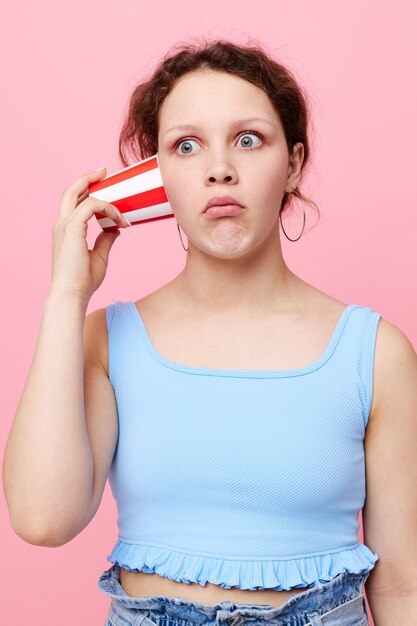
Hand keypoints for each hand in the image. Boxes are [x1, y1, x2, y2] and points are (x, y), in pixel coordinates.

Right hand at [50, 167, 130, 299]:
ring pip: (80, 194)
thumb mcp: (99, 256)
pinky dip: (108, 209)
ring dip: (104, 196)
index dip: (87, 191)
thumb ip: (105, 240)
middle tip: (104, 171)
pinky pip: (92, 206)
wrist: (72, 293)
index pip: (73, 202)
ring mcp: (65, 225)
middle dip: (87, 177)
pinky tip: (119, 220)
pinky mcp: (72, 228)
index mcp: (66, 230)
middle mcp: (62, 224)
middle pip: (71, 190)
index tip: (105, 187)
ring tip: (121, 203)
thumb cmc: (83, 280)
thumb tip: (115, 230)